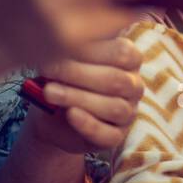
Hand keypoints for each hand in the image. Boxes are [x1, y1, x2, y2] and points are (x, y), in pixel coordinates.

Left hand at [25, 47, 145, 154]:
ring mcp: (128, 113)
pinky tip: (70, 114)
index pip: (122, 52)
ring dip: (78, 98)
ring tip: (49, 91)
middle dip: (79, 74)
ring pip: (113, 107)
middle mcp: (134, 86)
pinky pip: (107, 134)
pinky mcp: (116, 137)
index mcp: (129, 61)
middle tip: (48, 68)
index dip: (93, 50)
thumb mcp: (67, 62)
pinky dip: (88, 124)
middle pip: (116, 80)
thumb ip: (69, 54)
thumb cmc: (64, 79)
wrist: (52, 116)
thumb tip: (58, 48)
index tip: (61, 45)